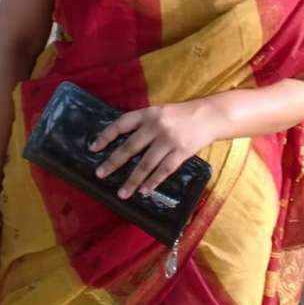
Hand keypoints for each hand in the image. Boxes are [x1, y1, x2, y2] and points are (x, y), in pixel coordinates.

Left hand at [90, 101, 215, 199]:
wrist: (210, 115)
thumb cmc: (182, 114)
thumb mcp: (161, 111)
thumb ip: (144, 123)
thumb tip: (122, 140)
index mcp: (149, 113)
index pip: (122, 124)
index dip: (106, 135)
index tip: (93, 148)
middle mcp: (157, 125)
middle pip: (130, 147)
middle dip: (113, 162)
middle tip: (100, 174)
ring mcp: (169, 140)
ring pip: (146, 164)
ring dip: (132, 180)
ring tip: (121, 193)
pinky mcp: (182, 152)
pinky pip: (163, 170)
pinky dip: (153, 182)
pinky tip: (144, 191)